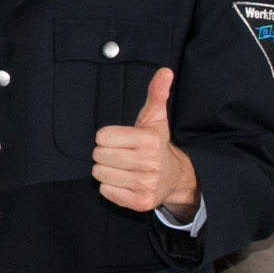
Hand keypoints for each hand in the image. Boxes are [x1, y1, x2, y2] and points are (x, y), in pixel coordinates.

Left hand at [93, 67, 197, 214]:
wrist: (176, 178)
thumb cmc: (157, 145)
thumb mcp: (156, 119)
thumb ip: (156, 94)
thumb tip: (165, 71)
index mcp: (148, 140)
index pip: (102, 136)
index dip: (108, 138)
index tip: (123, 141)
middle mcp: (148, 163)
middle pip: (98, 156)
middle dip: (106, 154)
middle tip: (122, 155)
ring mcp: (145, 184)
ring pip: (99, 174)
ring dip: (107, 171)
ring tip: (124, 168)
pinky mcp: (140, 201)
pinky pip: (106, 191)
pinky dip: (111, 187)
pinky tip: (125, 182)